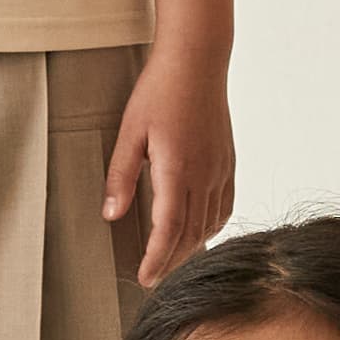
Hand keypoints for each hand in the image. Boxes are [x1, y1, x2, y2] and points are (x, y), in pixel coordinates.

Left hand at [104, 50, 234, 287]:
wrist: (197, 61)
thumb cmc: (159, 91)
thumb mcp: (130, 133)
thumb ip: (121, 177)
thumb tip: (111, 215)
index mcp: (178, 169)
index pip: (169, 229)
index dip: (157, 259)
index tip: (145, 278)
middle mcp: (205, 174)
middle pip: (191, 234)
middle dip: (171, 261)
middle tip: (152, 278)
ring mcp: (221, 169)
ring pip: (210, 223)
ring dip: (190, 247)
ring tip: (170, 260)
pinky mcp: (228, 162)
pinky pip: (224, 206)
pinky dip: (211, 226)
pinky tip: (199, 232)